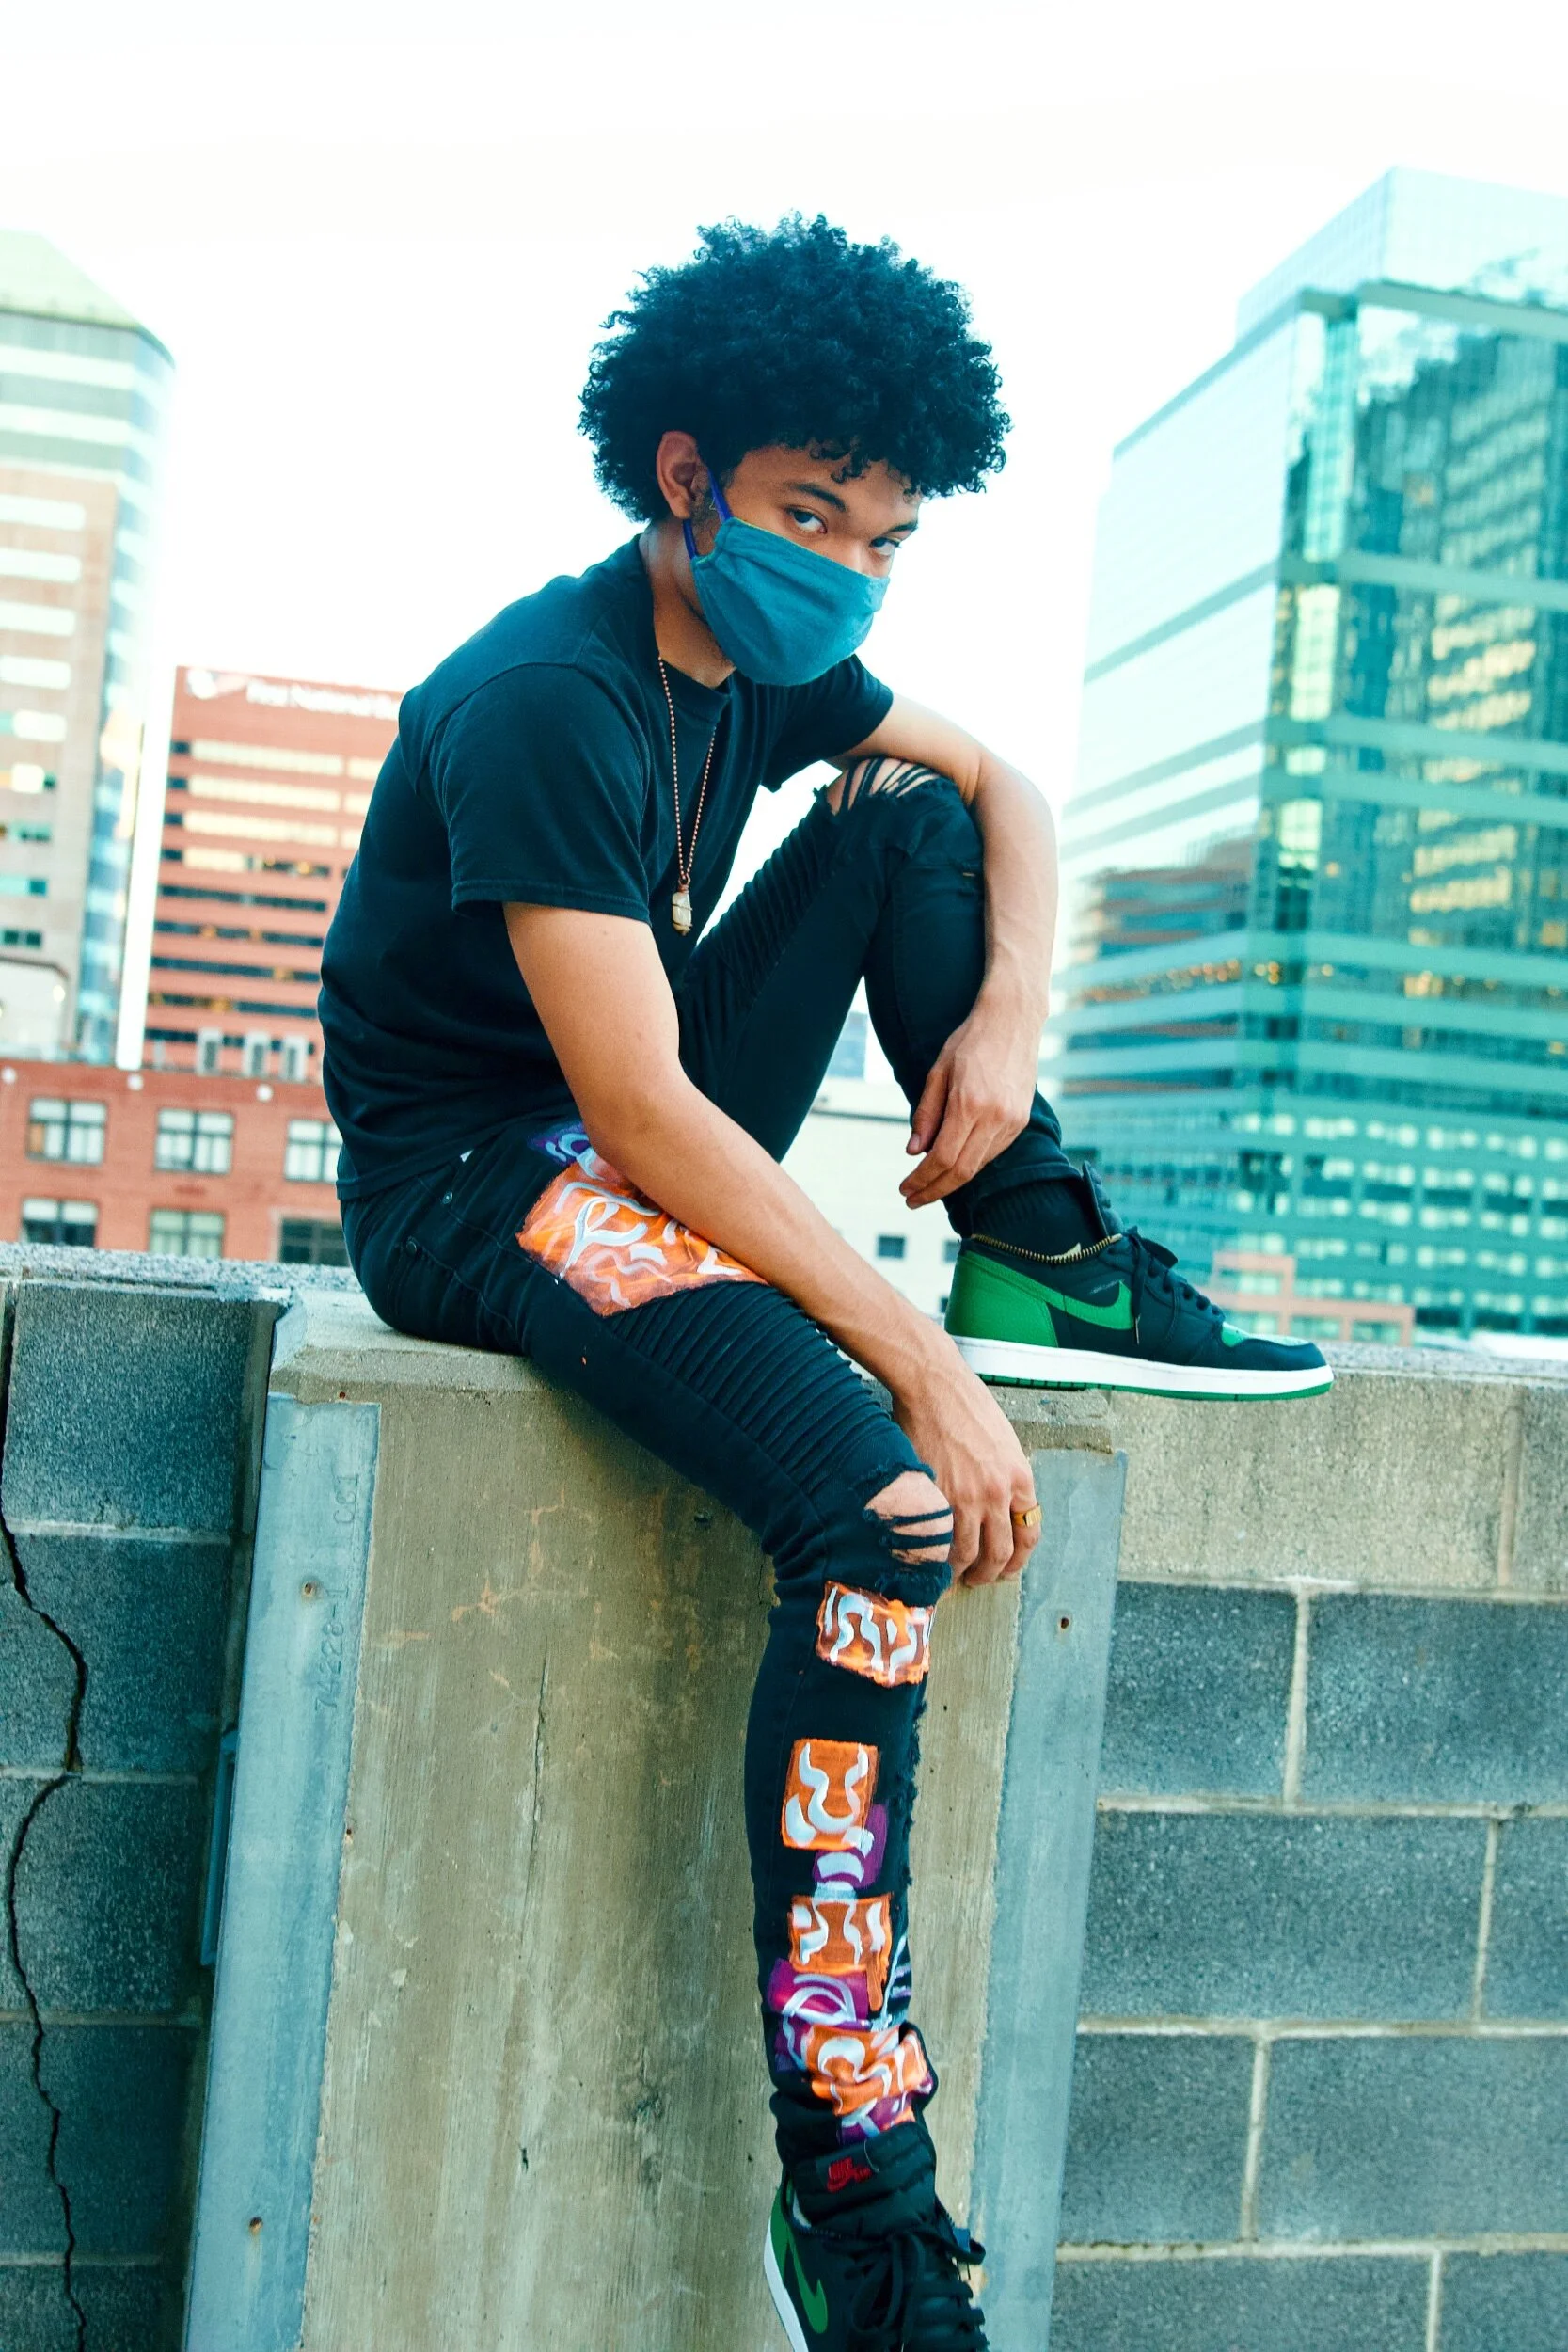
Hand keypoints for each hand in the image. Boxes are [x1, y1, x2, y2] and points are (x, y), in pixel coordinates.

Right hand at [893, 1352, 1040, 1586]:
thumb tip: (1001, 1510)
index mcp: (1021, 1478)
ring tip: (954, 1575)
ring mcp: (966, 1496)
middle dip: (990, 1574)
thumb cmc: (968, 1406)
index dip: (1018, 1560)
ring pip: (968, 1553)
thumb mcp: (1004, 1443)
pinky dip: (937, 1555)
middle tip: (980, 1580)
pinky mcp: (936, 1494)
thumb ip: (1006, 1479)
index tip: (1008, 1568)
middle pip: (1000, 1553)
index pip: (1029, 1535)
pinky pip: (940, 1538)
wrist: (935, 1386)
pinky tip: (932, 1558)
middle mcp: (998, 1493)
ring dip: (962, 1571)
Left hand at [901, 993, 1046, 1210]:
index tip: (905, 1189)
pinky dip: (971, 1164)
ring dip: (952, 1181)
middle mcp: (995, 1118)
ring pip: (979, 1166)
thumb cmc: (969, 1041)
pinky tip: (954, 1165)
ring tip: (929, 1186)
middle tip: (912, 1200)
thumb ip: (926, 1114)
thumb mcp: (937, 1072)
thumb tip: (914, 1152)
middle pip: (962, 1172)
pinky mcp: (1021, 1121)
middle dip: (934, 1190)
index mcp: (969, 1104)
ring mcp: (1012, 1121)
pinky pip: (993, 1153)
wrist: (1013, 1020)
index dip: (922, 1180)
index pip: (942, 1159)